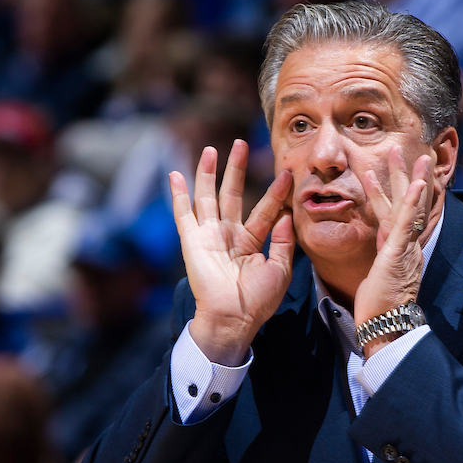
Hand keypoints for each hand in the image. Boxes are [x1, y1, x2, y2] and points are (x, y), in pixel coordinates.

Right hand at [171, 140, 294, 364]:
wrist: (232, 318)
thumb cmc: (258, 301)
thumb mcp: (281, 270)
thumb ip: (283, 241)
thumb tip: (285, 214)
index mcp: (251, 243)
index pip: (264, 210)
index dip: (275, 193)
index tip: (287, 174)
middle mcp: (228, 235)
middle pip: (233, 195)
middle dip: (237, 170)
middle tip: (241, 144)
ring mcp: (208, 236)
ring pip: (208, 197)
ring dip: (208, 173)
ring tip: (211, 149)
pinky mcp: (191, 241)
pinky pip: (183, 214)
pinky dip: (178, 194)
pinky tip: (175, 174)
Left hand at [355, 147, 432, 354]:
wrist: (384, 326)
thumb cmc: (379, 307)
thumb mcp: (379, 275)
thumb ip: (384, 258)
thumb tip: (383, 250)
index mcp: (399, 248)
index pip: (397, 213)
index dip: (391, 191)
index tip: (381, 171)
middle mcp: (407, 244)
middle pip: (409, 204)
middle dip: (407, 176)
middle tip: (404, 150)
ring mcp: (405, 247)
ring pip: (411, 208)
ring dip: (412, 179)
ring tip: (413, 155)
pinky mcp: (400, 253)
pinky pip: (407, 224)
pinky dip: (412, 202)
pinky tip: (416, 183)